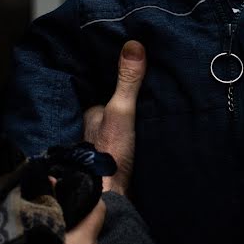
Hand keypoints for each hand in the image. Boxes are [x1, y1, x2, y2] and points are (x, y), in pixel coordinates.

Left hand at [83, 40, 145, 194]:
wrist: (111, 199)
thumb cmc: (110, 154)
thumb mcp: (121, 111)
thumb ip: (128, 81)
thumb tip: (133, 45)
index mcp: (91, 114)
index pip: (106, 92)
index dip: (119, 84)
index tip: (137, 72)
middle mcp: (92, 129)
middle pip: (113, 109)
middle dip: (125, 103)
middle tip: (149, 90)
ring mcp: (103, 147)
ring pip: (119, 127)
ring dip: (131, 122)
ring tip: (153, 110)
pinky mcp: (116, 163)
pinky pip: (126, 143)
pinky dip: (135, 138)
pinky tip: (148, 137)